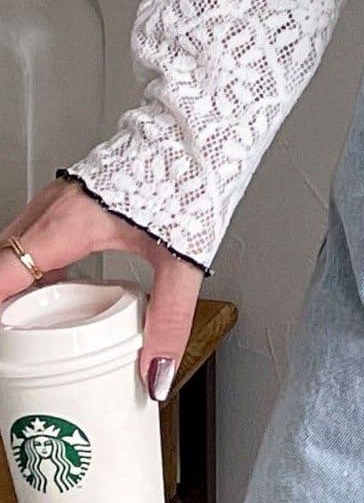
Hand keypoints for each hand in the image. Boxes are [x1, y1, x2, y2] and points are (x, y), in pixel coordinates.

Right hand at [0, 178, 203, 402]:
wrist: (204, 131)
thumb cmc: (192, 177)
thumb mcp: (183, 261)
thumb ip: (170, 320)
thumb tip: (157, 370)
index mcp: (69, 224)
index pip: (2, 274)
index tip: (4, 335)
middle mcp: (56, 207)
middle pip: (3, 261)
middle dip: (6, 302)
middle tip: (18, 336)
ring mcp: (62, 196)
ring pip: (15, 245)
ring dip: (16, 280)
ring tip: (33, 319)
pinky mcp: (74, 192)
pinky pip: (34, 231)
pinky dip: (34, 261)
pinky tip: (61, 282)